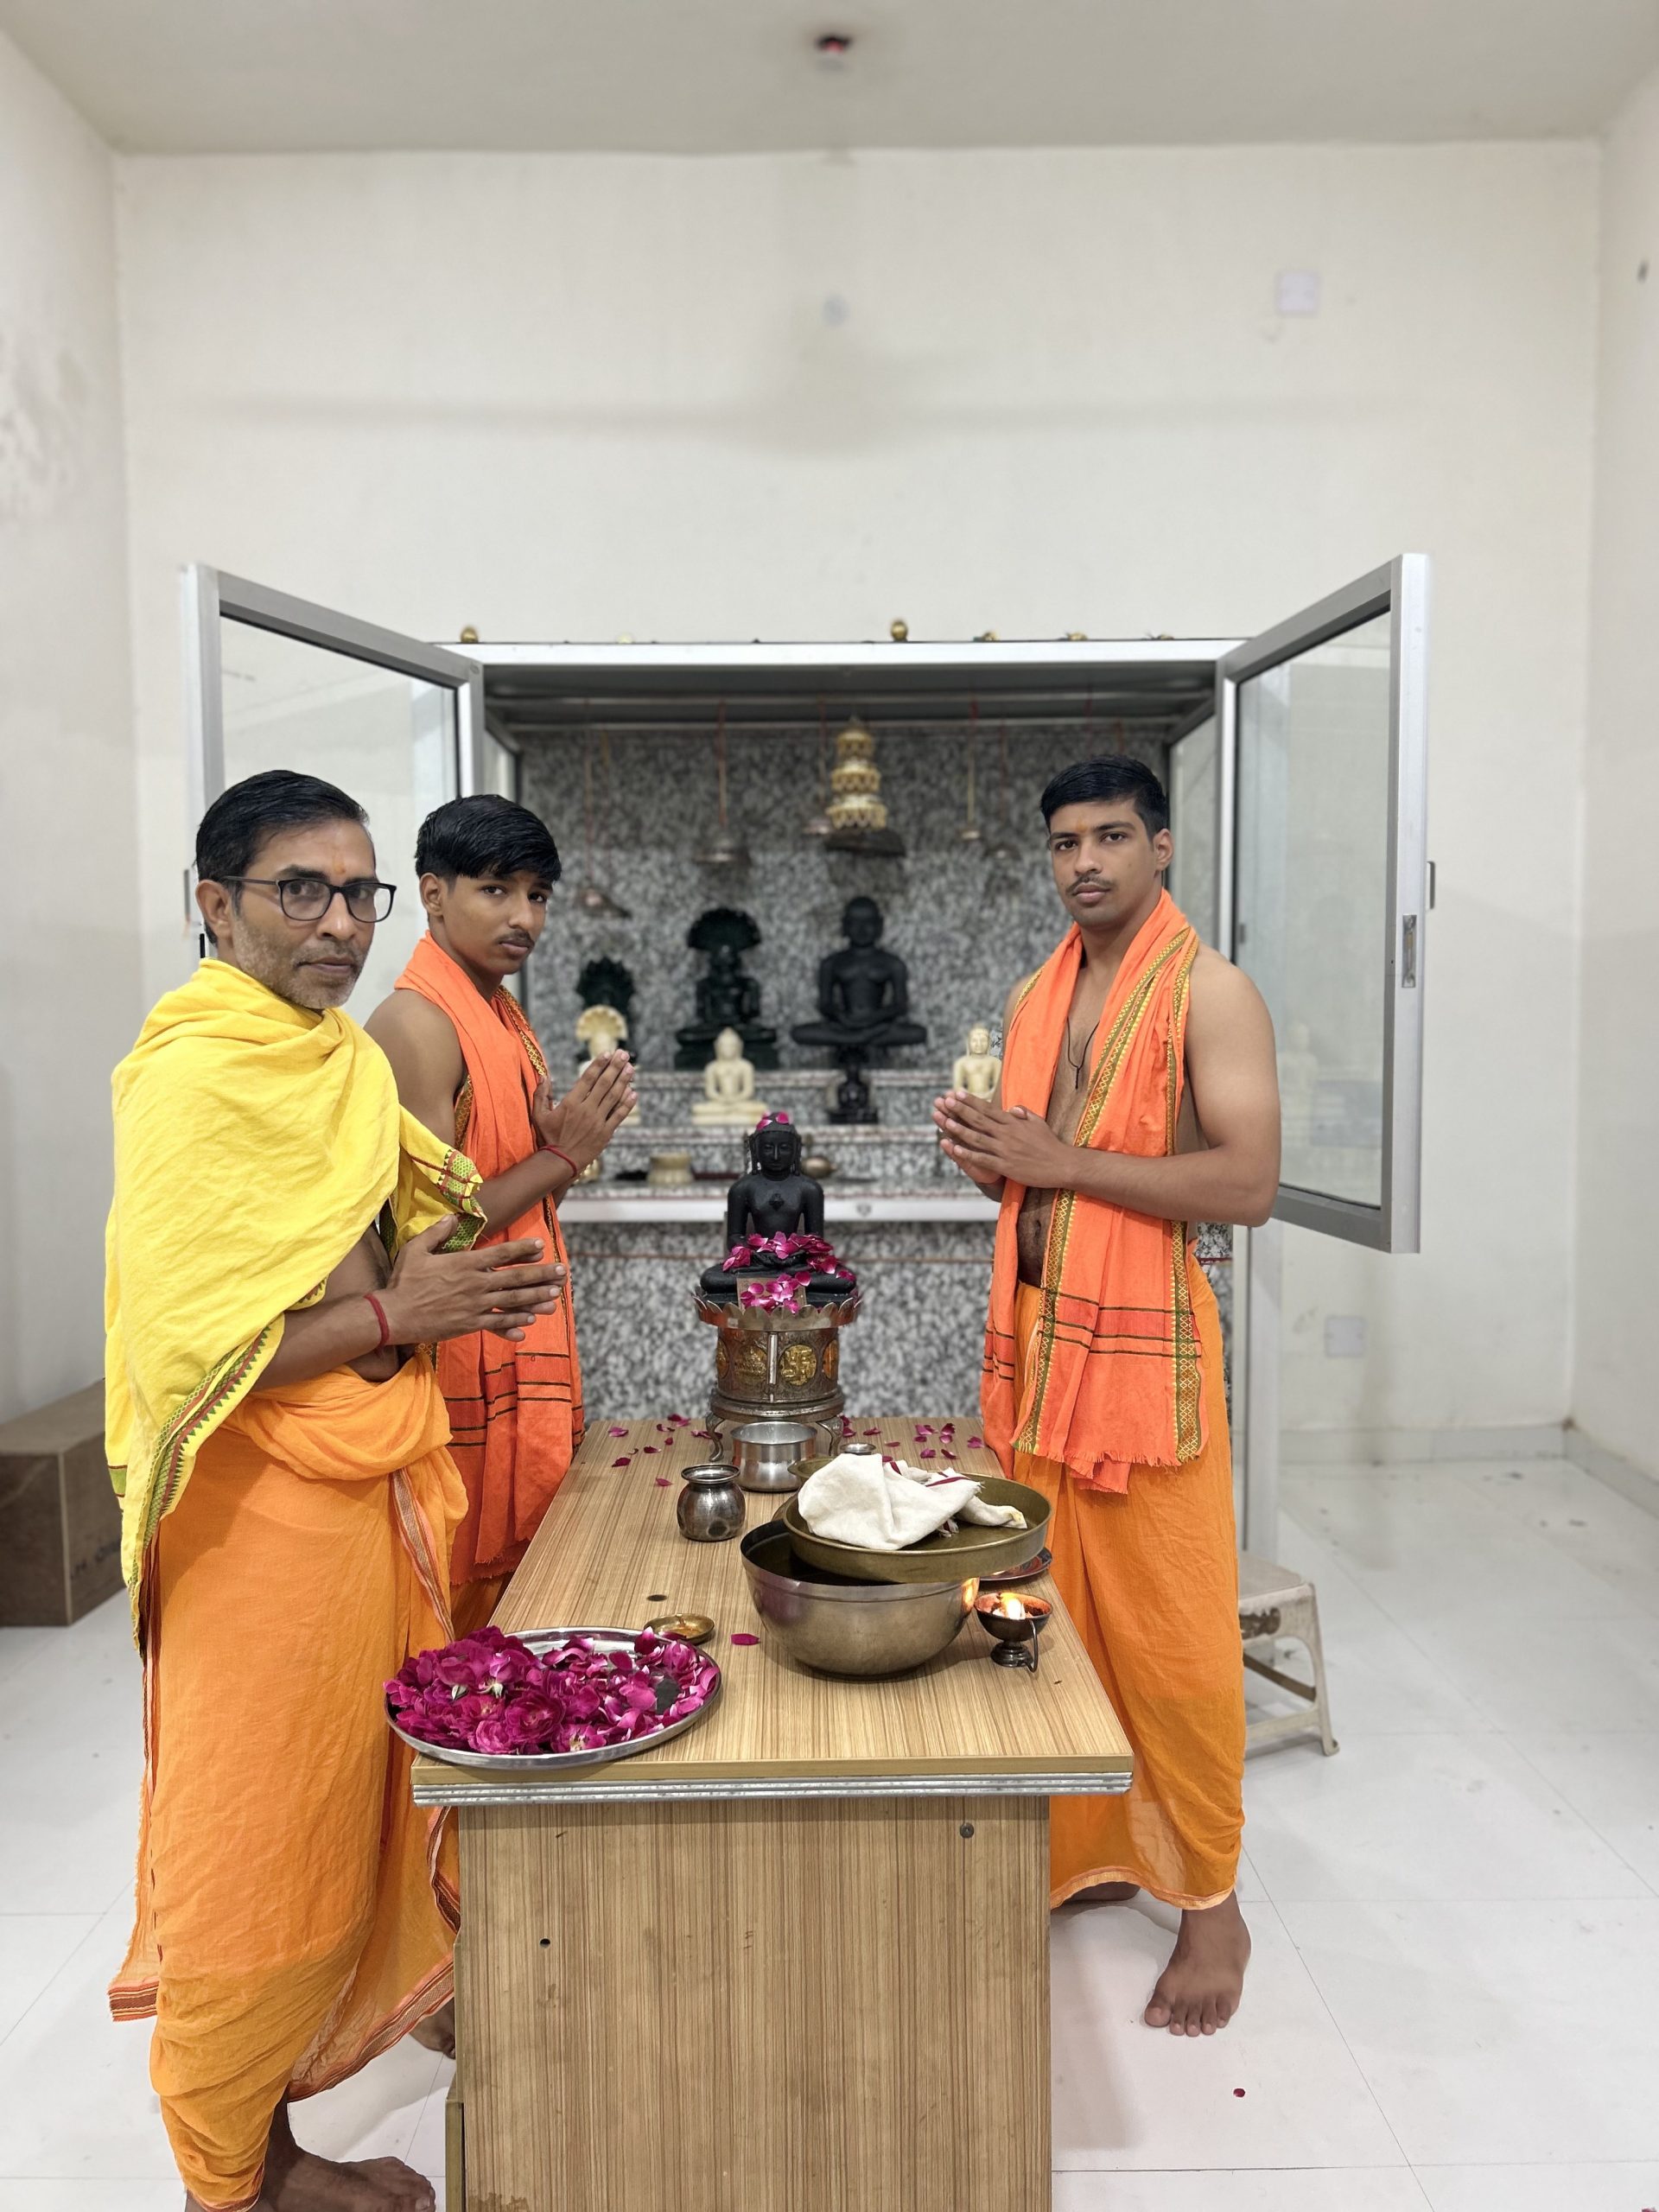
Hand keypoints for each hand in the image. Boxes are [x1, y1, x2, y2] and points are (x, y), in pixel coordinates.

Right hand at [381, 1217, 567, 1344]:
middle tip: (562, 1272)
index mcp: (465, 1264)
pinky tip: (529, 1324)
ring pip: (512, 1302)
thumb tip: (452, 1218)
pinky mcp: (469, 1325)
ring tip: (555, 1297)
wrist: (393, 1316)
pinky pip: (497, 1324)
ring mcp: (474, 1306)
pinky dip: (514, 1324)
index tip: (541, 1247)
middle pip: (515, 1279)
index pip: (501, 1254)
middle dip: (541, 1275)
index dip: (523, 1250)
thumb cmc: (403, 1281)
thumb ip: (437, 1233)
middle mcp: (475, 1285)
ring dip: (536, 1299)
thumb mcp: (416, 1249)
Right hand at [532, 1052, 636, 1170]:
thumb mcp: (539, 1116)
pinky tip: (633, 1093)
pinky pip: (619, 1115)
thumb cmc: (548, 1138)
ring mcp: (598, 1121)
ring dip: (623, 1081)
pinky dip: (627, 1104)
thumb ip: (541, 1095)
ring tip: (631, 1068)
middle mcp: (586, 1109)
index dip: (598, 1065)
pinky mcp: (606, 1132)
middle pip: (604, 1084)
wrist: (561, 1161)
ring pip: (614, 1097)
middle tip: (623, 1054)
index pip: (588, 1079)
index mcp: (571, 1103)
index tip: (606, 1053)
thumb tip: (543, 1075)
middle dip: (614, 1067)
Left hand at [932, 1091, 1073, 1189]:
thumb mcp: (1038, 1122)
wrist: (1062, 1165)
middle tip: (945, 1101)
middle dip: (960, 1110)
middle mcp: (1007, 1134)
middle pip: (979, 1120)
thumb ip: (1023, 1114)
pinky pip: (982, 1159)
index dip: (971, 1101)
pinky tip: (955, 1149)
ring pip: (977, 1138)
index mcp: (1013, 1122)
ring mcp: (1005, 1150)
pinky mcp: (1005, 1166)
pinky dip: (968, 1153)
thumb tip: (1012, 1108)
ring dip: (959, 1129)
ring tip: (944, 1122)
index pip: (988, 1109)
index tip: (957, 1093)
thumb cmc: (1050, 1144)